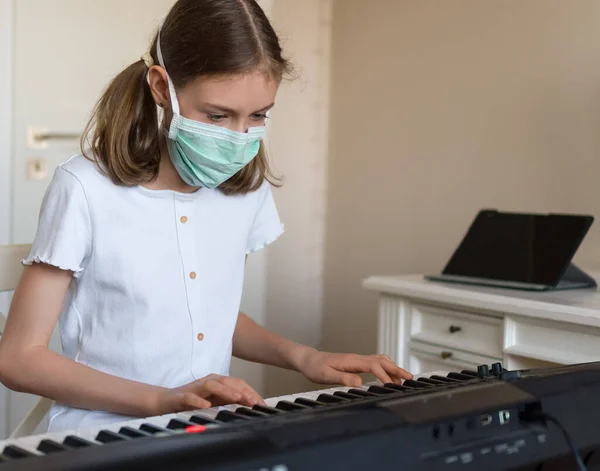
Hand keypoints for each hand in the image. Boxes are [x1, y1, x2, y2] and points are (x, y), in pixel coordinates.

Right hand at [155, 374, 264, 414]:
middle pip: (228, 381)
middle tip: (254, 402)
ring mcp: (195, 388)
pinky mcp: (181, 396)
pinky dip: (199, 400)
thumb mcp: (214, 401)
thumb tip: (251, 404)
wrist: (165, 401)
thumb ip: (230, 400)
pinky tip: (207, 406)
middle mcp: (208, 382)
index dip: (250, 391)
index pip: (237, 384)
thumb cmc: (192, 401)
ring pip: (212, 385)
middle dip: (242, 391)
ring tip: (237, 399)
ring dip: (225, 391)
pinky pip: (190, 397)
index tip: (261, 403)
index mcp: (217, 382)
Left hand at [296, 349, 412, 387]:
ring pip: (380, 360)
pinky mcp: (356, 362)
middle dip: (397, 369)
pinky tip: (389, 376)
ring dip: (393, 368)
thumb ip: (343, 378)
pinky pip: (375, 362)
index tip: (392, 386)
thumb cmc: (315, 368)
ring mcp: (357, 359)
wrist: (308, 359)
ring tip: (403, 379)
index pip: (373, 366)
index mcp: (351, 361)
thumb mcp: (326, 376)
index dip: (384, 376)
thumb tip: (359, 383)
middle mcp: (357, 358)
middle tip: (410, 379)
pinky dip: (386, 367)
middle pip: (382, 361)